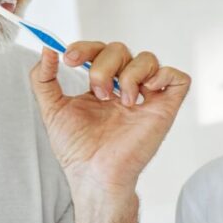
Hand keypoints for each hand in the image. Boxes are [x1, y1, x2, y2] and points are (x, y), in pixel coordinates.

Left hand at [30, 42, 190, 197]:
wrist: (93, 175)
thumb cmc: (77, 150)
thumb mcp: (52, 109)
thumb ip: (43, 79)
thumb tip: (47, 49)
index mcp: (102, 85)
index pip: (98, 50)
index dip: (85, 48)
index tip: (69, 59)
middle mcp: (124, 87)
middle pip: (121, 50)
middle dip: (104, 66)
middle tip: (97, 93)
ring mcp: (146, 98)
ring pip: (148, 59)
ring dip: (130, 73)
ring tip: (121, 101)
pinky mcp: (164, 109)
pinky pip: (178, 79)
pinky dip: (164, 76)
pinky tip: (146, 92)